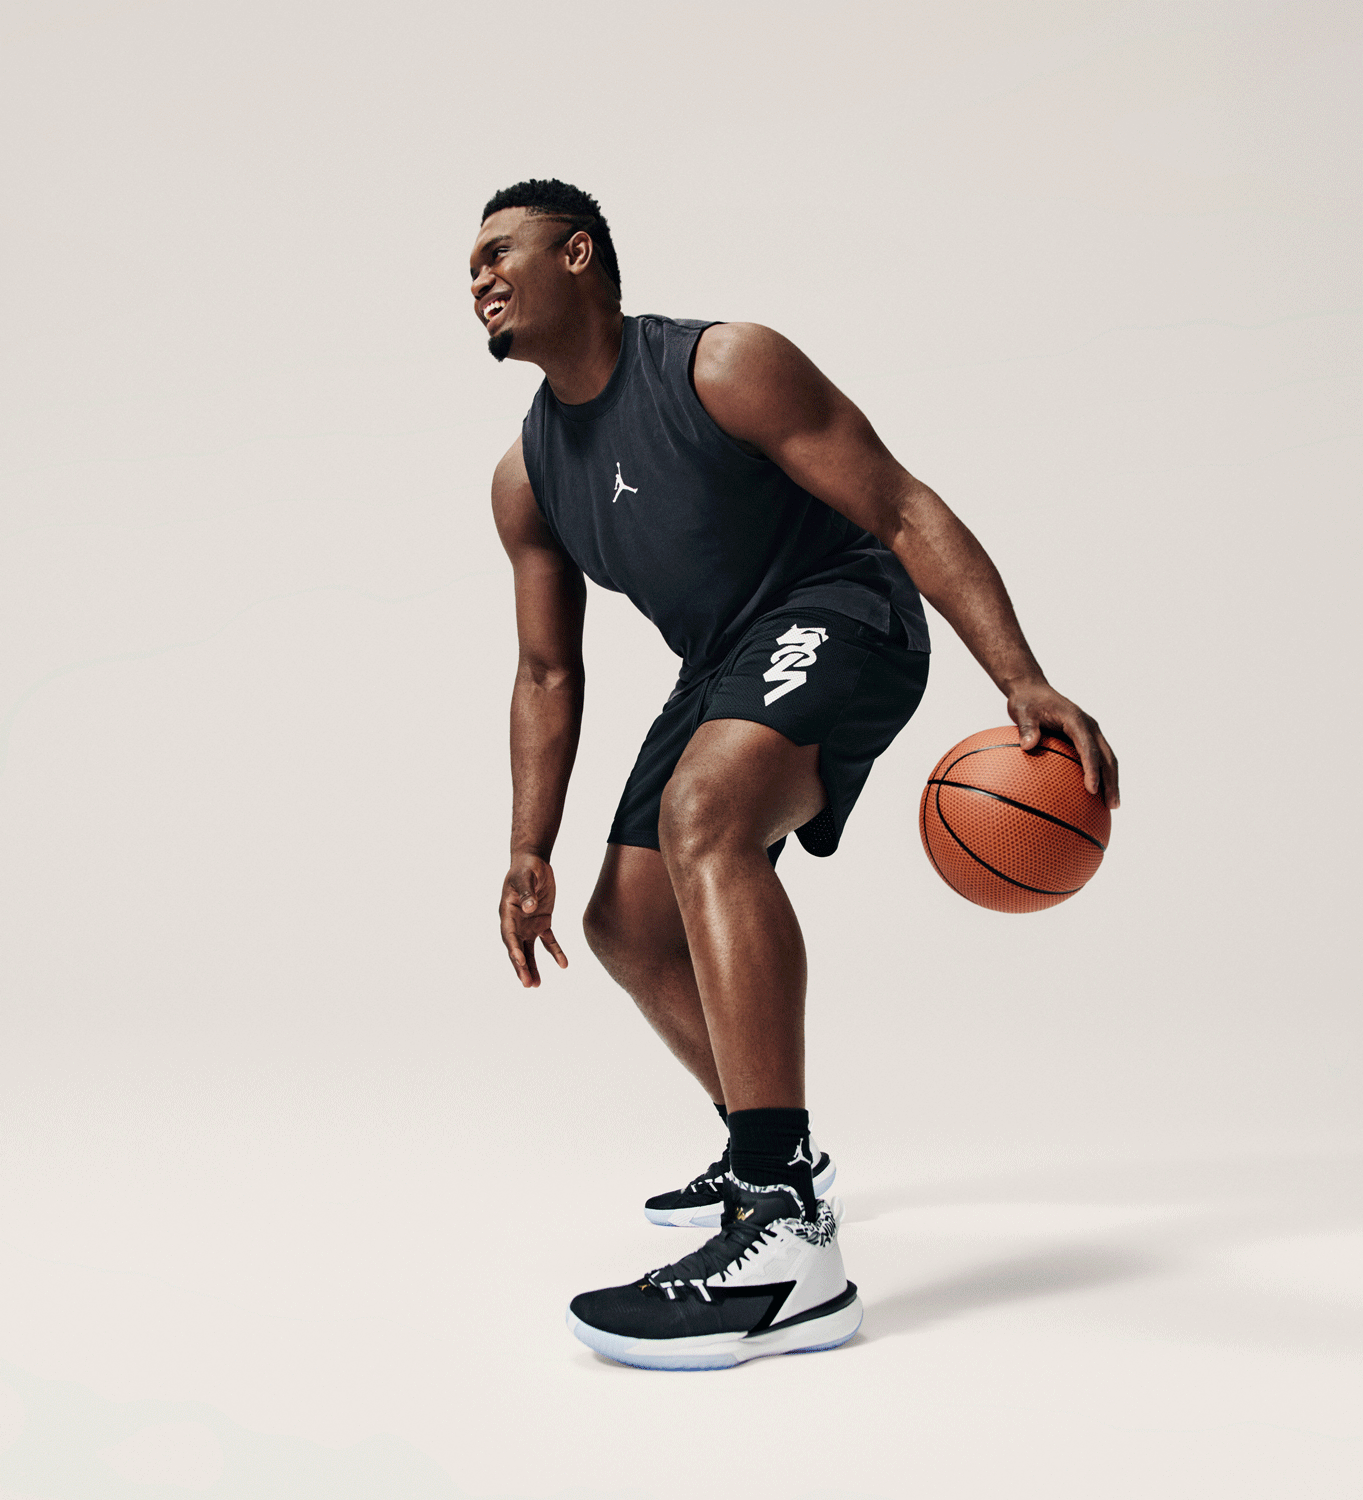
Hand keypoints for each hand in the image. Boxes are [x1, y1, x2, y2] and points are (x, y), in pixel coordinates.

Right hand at [499, 854, 568, 987]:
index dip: (514, 948)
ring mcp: (528, 925)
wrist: (533, 863)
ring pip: (529, 951)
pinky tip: (563, 965)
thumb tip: (529, 909)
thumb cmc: (526, 868)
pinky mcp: (542, 923)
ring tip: (536, 985)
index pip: (509, 934)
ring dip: (532, 967)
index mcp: (508, 912)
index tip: (520, 961)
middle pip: (517, 948)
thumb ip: (527, 892)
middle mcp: (515, 922)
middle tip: (528, 984)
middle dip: (521, 967)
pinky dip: (555, 953)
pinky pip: (548, 942)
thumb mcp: (526, 877)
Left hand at [1007, 681, 1119, 809]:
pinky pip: (1097, 757)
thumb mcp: (1022, 711)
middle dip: (1111, 781)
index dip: (1092, 769)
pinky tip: (1097, 794)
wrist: (1033, 690)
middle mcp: (1089, 726)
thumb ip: (1026, 727)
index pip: (1088, 747)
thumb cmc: (1027, 702)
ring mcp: (1090, 732)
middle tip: (1111, 804)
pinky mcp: (1086, 737)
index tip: (1092, 789)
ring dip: (1111, 781)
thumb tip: (1027, 746)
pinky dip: (1102, 775)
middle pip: (1106, 756)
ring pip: (1107, 758)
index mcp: (1076, 720)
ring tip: (1112, 805)